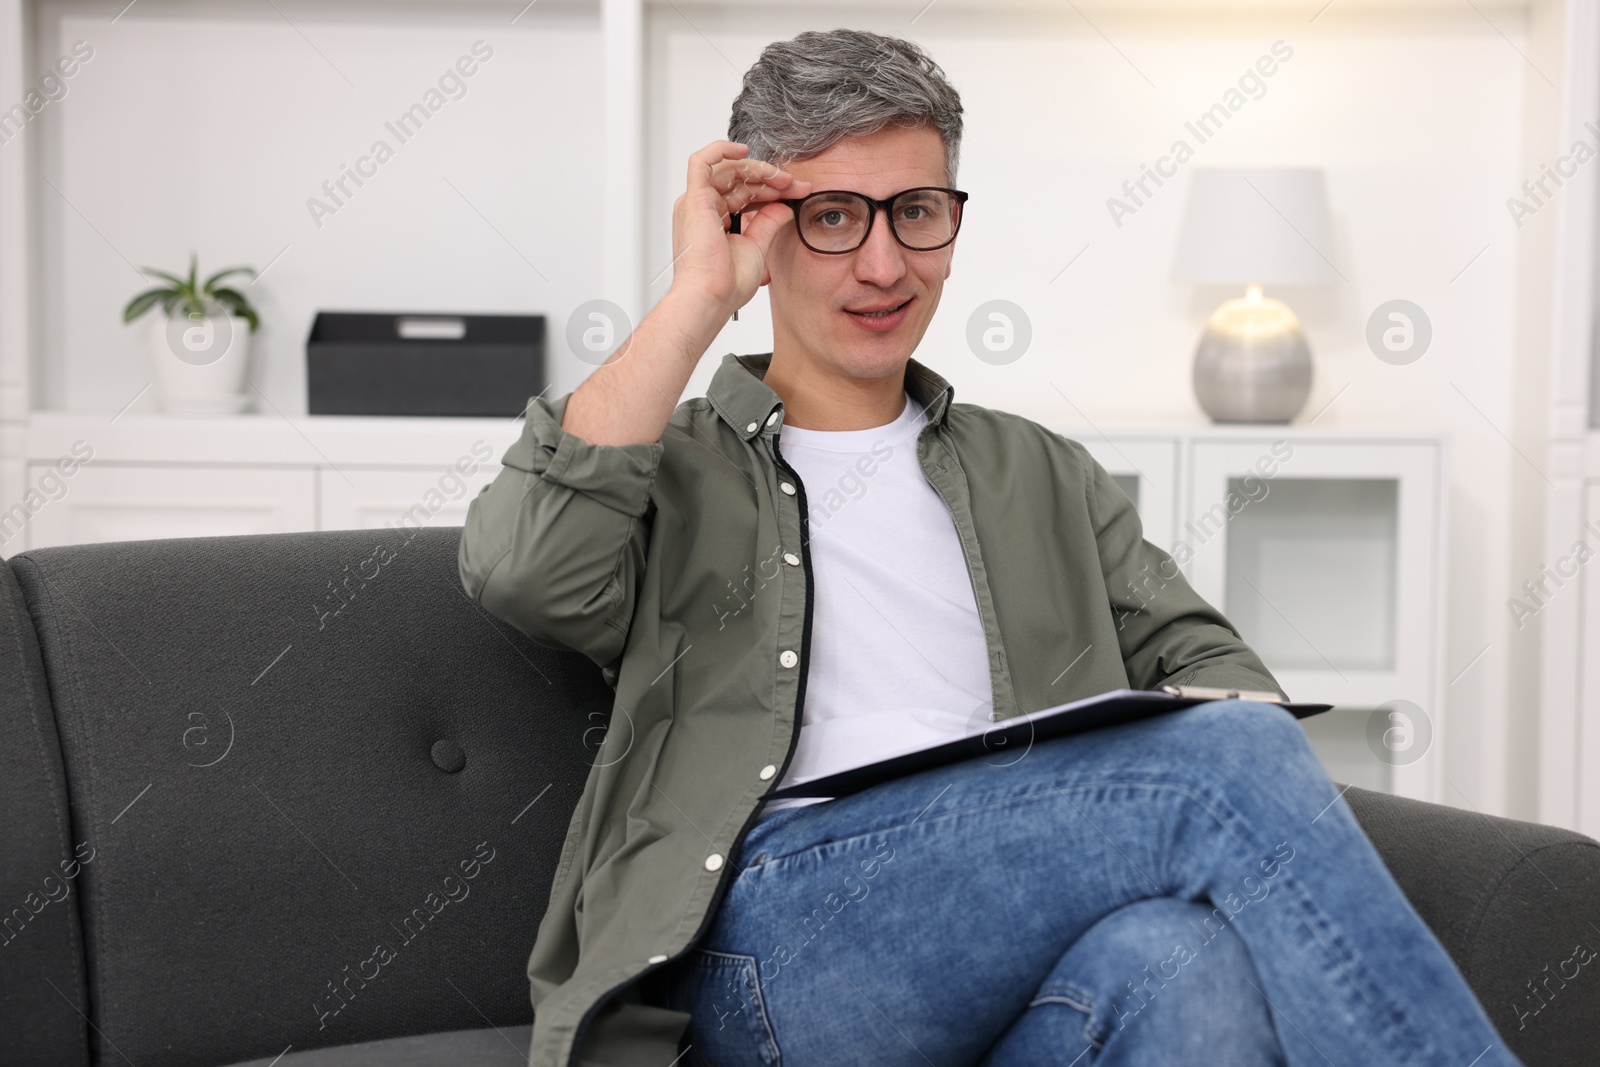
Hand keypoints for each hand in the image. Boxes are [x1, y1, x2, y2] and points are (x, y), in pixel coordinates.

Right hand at [668, 140, 810, 317]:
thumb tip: (785, 206)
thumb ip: (768, 223)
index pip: (745, 193)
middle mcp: (703, 208)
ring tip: (782, 178)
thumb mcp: (757, 247)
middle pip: (739, 180)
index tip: (798, 192)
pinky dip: (721, 150)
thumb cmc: (726, 283)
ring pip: (728, 169)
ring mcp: (697, 202)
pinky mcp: (694, 198)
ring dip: (758, 169)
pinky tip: (745, 151)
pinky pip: (702, 162)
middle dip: (770, 179)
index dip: (773, 190)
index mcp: (714, 221)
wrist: (711, 297)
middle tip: (796, 184)